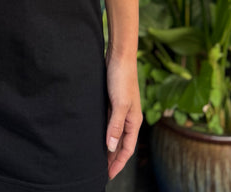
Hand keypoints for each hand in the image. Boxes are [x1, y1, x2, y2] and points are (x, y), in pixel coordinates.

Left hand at [105, 53, 141, 179]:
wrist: (119, 55)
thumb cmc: (122, 78)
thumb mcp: (119, 104)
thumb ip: (115, 126)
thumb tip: (110, 147)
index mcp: (134, 120)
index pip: (127, 148)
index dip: (118, 163)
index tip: (108, 175)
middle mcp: (129, 117)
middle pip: (121, 143)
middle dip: (113, 158)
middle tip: (101, 170)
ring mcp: (120, 109)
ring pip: (114, 133)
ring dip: (108, 146)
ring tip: (97, 157)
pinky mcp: (112, 101)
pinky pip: (109, 123)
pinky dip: (104, 132)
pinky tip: (96, 135)